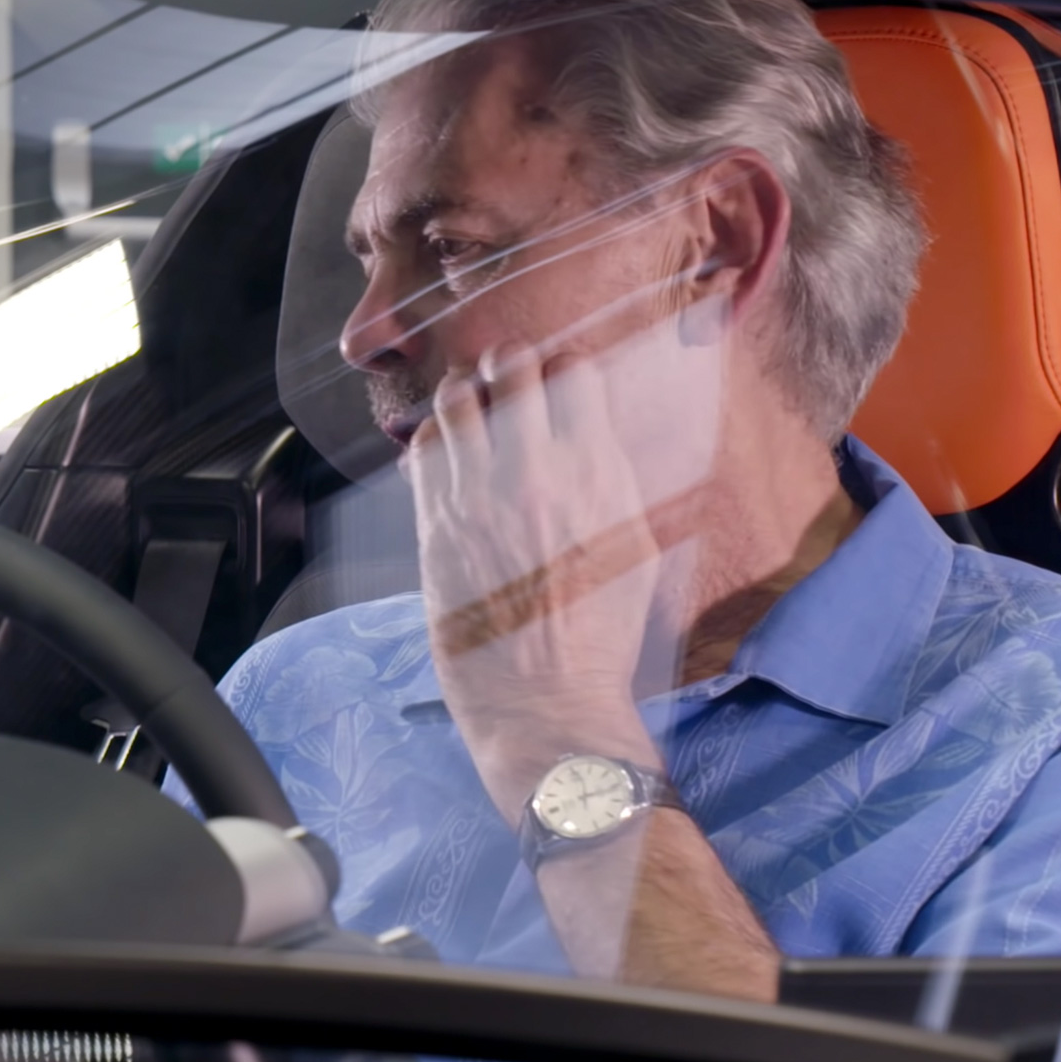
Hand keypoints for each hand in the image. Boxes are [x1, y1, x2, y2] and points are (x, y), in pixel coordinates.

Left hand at [407, 339, 676, 815]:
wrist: (546, 697)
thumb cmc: (600, 632)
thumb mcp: (637, 545)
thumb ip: (612, 477)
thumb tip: (594, 428)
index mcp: (596, 472)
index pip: (571, 369)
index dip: (562, 365)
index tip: (557, 379)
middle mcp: (534, 472)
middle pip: (509, 367)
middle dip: (509, 364)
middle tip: (508, 380)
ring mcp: (477, 495)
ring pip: (454, 398)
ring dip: (465, 394)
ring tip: (474, 411)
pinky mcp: (435, 524)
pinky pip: (422, 449)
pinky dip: (434, 439)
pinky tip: (449, 455)